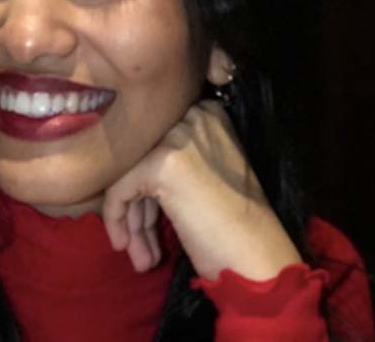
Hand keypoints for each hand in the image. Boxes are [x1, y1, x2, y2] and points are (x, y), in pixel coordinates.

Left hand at [102, 100, 301, 280]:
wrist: (258, 259)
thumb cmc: (237, 226)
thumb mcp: (208, 172)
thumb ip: (173, 159)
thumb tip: (125, 166)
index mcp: (208, 114)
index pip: (157, 143)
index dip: (148, 187)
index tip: (149, 221)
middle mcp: (193, 116)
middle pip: (142, 158)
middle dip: (138, 205)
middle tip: (139, 244)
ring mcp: (176, 137)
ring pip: (129, 174)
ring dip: (132, 219)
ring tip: (139, 257)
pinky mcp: (160, 163)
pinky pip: (119, 189)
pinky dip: (116, 219)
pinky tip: (125, 246)